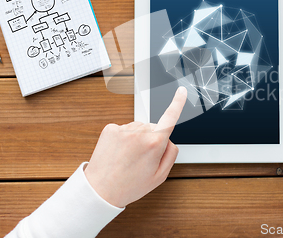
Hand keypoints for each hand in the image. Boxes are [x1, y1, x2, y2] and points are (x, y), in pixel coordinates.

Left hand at [84, 87, 186, 207]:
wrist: (100, 191)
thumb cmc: (130, 186)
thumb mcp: (160, 176)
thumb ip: (171, 154)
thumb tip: (169, 139)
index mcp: (155, 143)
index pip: (170, 117)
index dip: (178, 102)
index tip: (182, 91)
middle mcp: (140, 132)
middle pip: (153, 128)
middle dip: (152, 139)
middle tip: (141, 160)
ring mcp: (124, 129)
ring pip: (138, 128)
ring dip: (136, 139)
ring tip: (128, 158)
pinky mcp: (110, 129)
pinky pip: (124, 129)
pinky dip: (123, 139)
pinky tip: (119, 153)